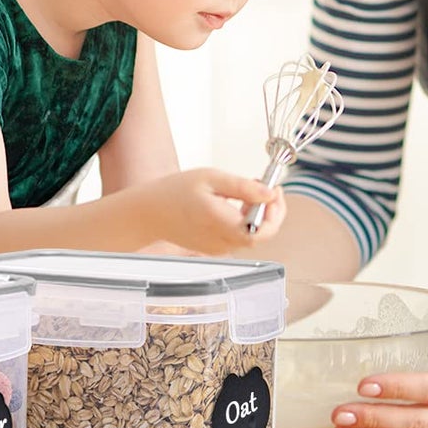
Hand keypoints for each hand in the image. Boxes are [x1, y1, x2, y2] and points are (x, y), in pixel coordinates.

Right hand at [138, 167, 285, 255]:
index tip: (274, 191)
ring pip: (252, 236)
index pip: (263, 231)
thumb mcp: (211, 178)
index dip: (276, 212)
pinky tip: (235, 205)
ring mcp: (219, 249)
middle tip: (266, 188)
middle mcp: (222, 241)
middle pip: (262, 235)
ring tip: (247, 192)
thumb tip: (269, 194)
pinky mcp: (215, 249)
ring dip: (257, 215)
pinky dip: (245, 222)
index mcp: (221, 223)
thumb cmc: (175, 192)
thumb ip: (244, 187)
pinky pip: (239, 237)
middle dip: (270, 211)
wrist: (150, 212)